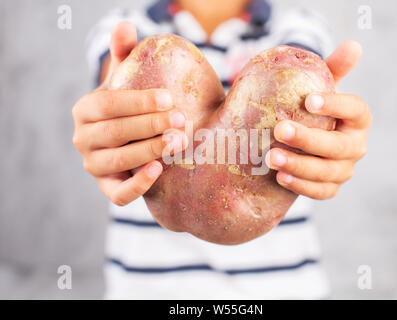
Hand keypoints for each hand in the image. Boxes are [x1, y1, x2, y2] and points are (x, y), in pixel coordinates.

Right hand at [72, 22, 187, 205]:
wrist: (130, 141)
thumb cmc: (130, 107)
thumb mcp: (125, 79)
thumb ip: (125, 54)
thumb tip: (125, 25)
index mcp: (85, 110)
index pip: (108, 105)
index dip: (137, 102)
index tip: (167, 98)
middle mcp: (83, 139)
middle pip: (115, 133)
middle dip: (150, 126)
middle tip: (181, 121)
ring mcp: (94, 166)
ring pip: (118, 161)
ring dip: (149, 151)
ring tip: (177, 142)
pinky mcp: (108, 188)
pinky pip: (118, 194)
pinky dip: (137, 184)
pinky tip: (158, 170)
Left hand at [265, 40, 371, 198]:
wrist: (298, 141)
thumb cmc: (307, 109)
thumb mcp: (317, 87)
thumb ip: (332, 68)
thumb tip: (354, 45)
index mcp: (357, 118)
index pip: (356, 109)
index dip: (336, 105)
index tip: (309, 100)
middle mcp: (355, 145)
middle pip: (340, 146)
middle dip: (310, 139)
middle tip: (279, 129)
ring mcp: (344, 169)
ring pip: (328, 171)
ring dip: (300, 165)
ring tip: (272, 157)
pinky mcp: (330, 187)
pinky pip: (320, 192)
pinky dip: (302, 186)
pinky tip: (281, 177)